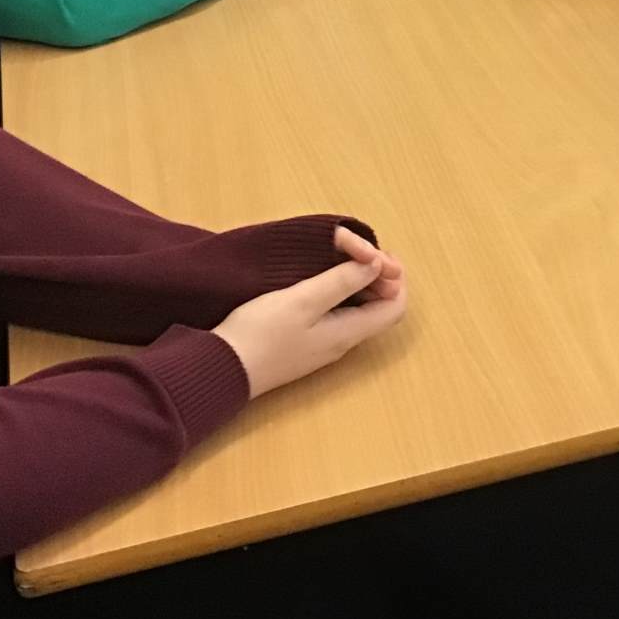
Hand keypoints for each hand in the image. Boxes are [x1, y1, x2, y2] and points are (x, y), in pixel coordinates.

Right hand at [211, 226, 406, 399]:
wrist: (222, 368)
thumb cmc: (262, 333)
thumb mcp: (303, 300)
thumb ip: (342, 282)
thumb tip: (379, 265)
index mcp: (348, 332)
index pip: (394, 308)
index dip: (396, 279)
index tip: (379, 254)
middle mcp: (342, 342)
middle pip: (378, 308)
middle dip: (377, 277)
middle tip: (358, 250)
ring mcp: (323, 344)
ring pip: (357, 310)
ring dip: (357, 283)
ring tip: (340, 257)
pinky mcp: (305, 343)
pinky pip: (336, 314)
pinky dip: (338, 292)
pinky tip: (319, 277)